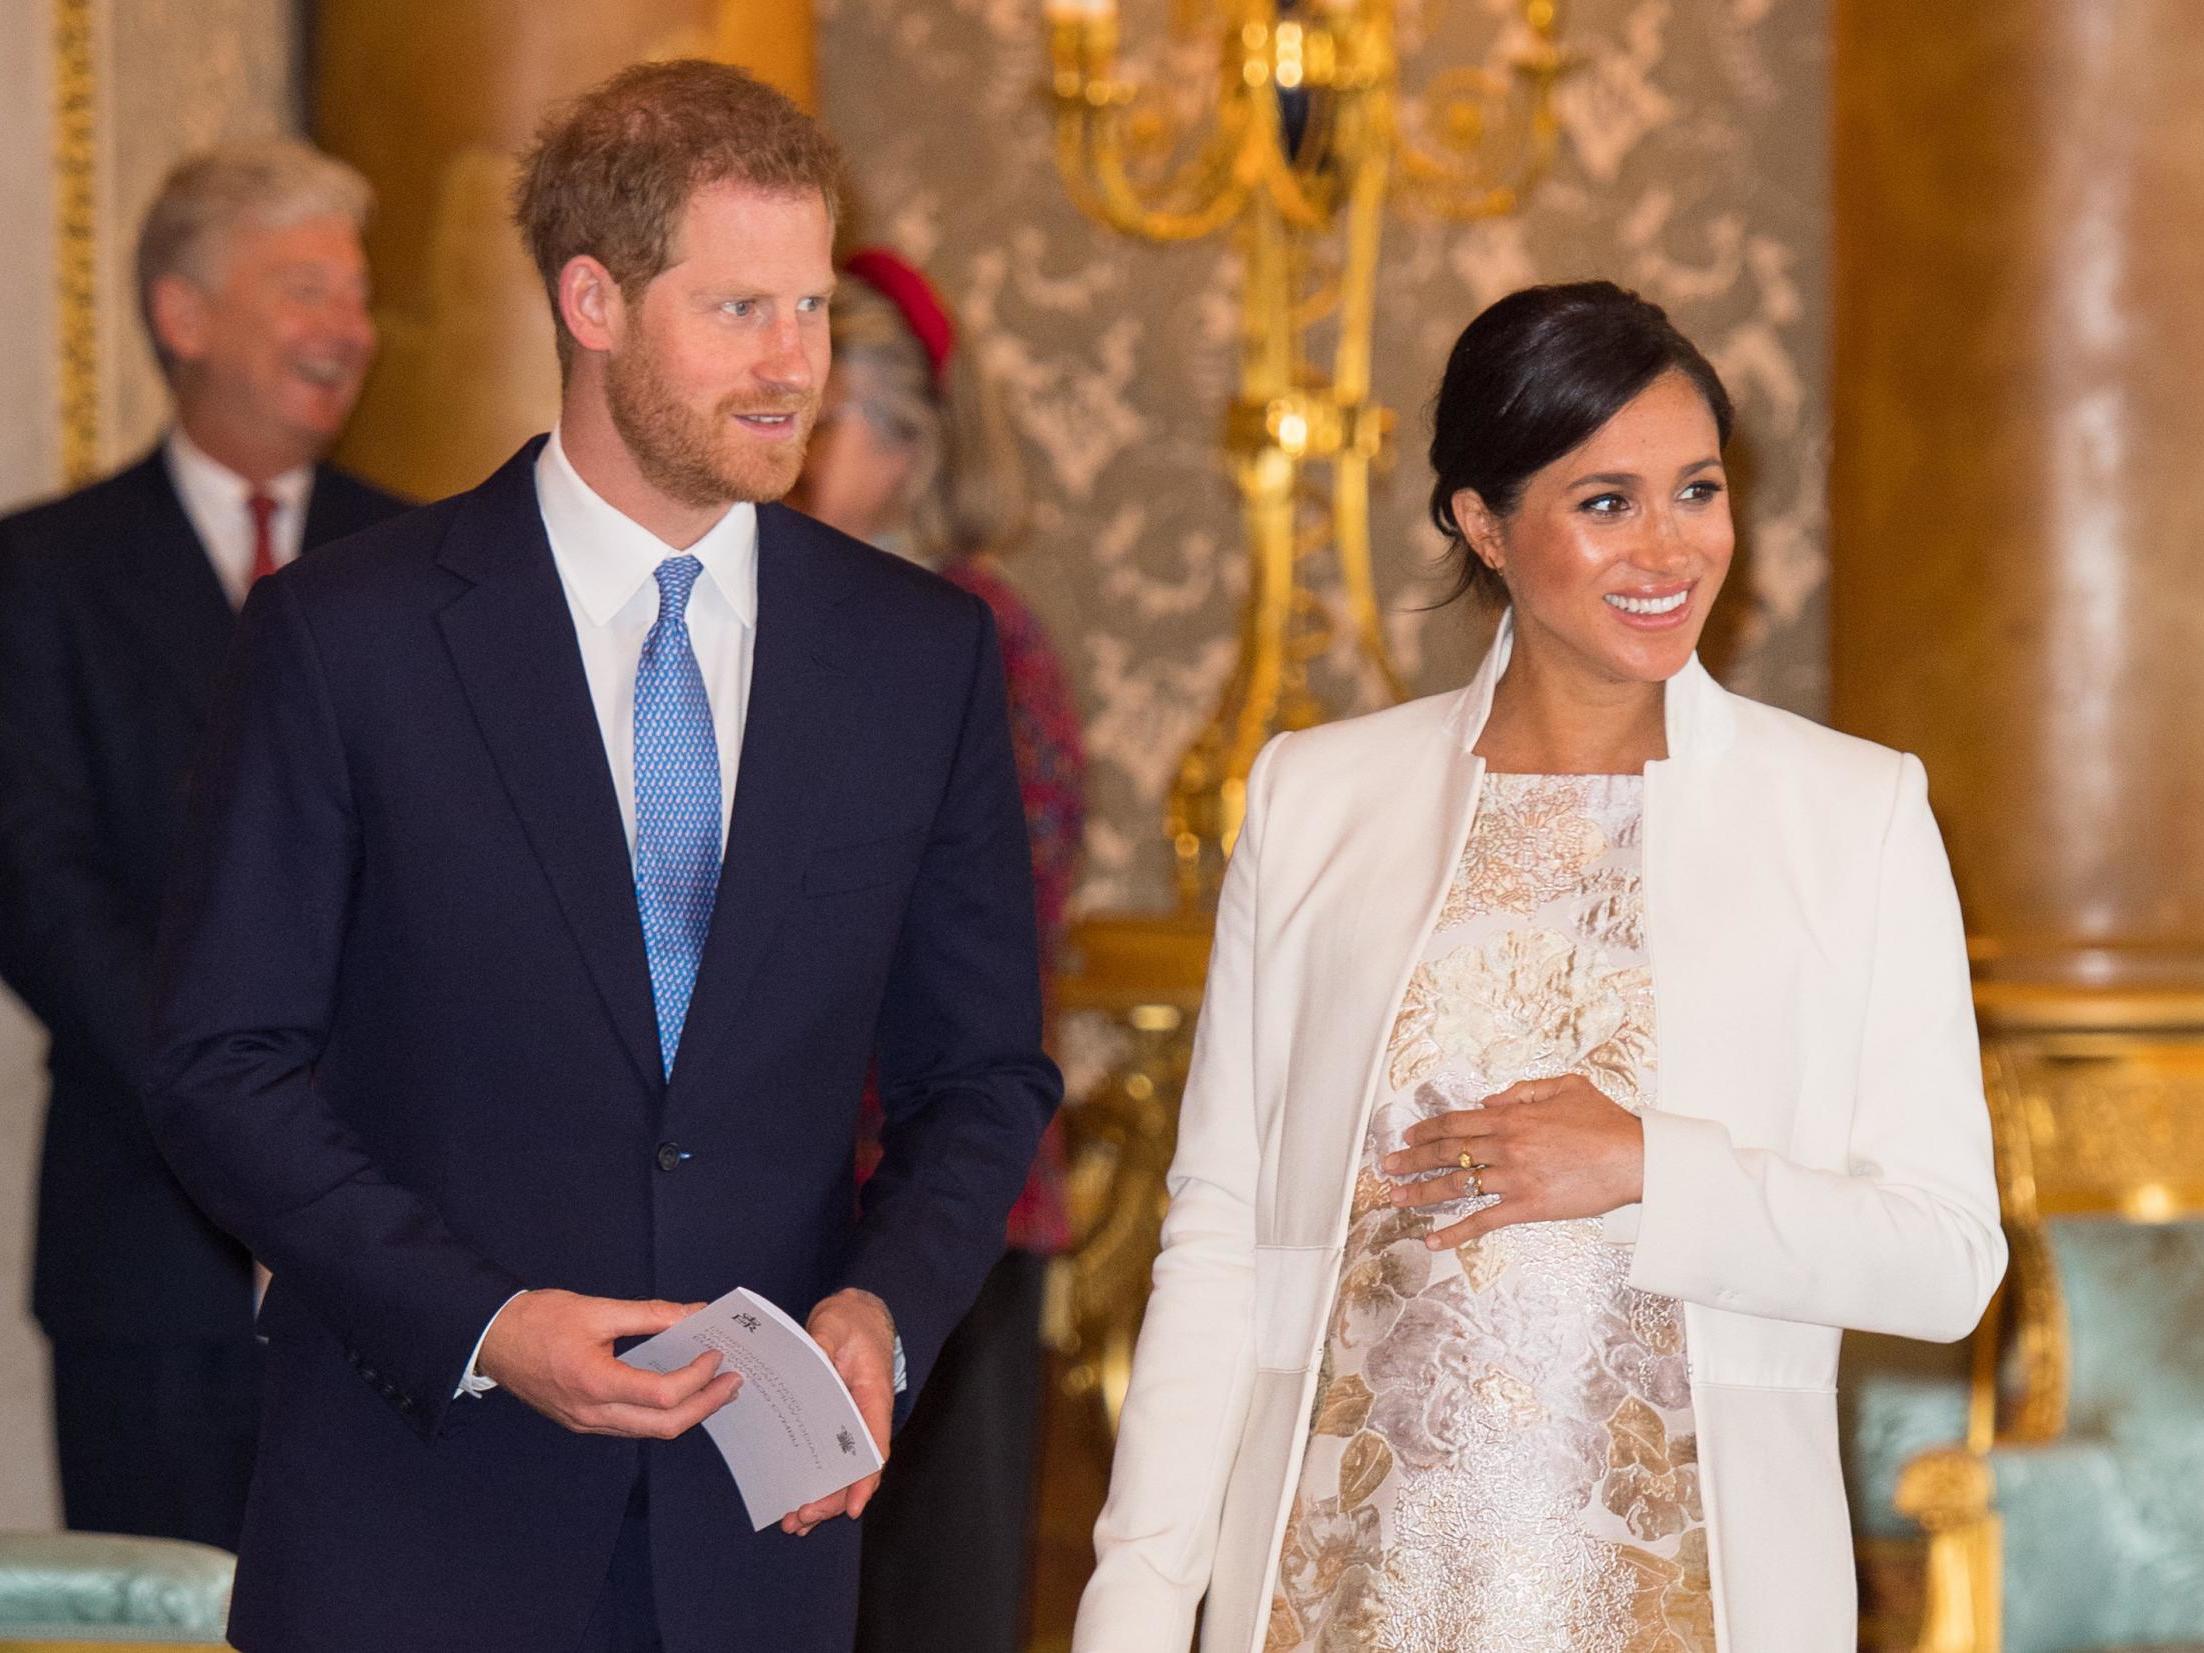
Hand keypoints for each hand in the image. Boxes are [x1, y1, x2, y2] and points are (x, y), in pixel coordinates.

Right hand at [477, 1289, 739, 1438]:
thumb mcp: (597, 1309)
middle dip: (705, 1406)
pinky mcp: (582, 1421)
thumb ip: (650, 1314)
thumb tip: (693, 1313)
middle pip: (663, 1426)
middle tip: (733, 1383)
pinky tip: (677, 1391)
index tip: (717, 1355)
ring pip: (648, 1432)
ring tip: (713, 1387)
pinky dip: (660, 1413)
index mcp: (595, 1383)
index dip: (698, 1378)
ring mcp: (585, 1423)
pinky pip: (630, 1426)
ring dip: (687, 1413)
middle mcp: (592, 1413)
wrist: (492, 1339)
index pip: (663, 1395)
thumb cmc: (538, 1320)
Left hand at [780, 1288, 896, 1535]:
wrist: (856, 1315)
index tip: (853, 1507)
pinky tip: (799, 1505)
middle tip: (801, 1517)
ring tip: (796, 1523)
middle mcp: (865, 1417)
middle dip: (832, 1499)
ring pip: (843, 1472)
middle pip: (856, 1470)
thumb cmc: (851, 1321)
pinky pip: (829, 1459)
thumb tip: (811, 1363)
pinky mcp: (835, 1423)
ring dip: (823, 1499)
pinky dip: (817, 1484)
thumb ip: (823, 1344)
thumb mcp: (835, 1325)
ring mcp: (851, 1423)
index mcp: (873, 1397)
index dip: (865, 1480)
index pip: (875, 1447)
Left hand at [1381, 1074, 1644, 1247]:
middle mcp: (1506, 1146)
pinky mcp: (1527, 1206)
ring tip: (1396, 1198)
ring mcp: (1514, 1178)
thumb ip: (1523, 1091)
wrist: (1635, 1157)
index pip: (1456, 1123)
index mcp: (1512, 1117)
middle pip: (1446, 1152)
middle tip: (1387, 1167)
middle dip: (1412, 1160)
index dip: (1427, 1130)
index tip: (1408, 1136)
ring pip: (1456, 1184)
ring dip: (1422, 1193)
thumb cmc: (1606, 1121)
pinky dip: (1454, 1232)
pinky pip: (1483, 1220)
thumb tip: (1490, 1101)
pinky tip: (1433, 1240)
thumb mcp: (1565, 1086)